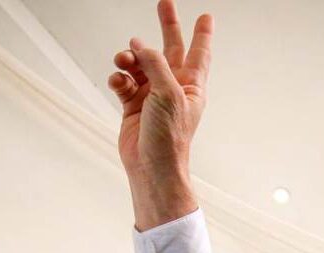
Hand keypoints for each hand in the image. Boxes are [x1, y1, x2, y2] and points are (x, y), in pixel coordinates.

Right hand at [108, 0, 212, 229]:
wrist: (152, 166)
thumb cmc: (169, 137)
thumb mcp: (168, 94)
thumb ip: (155, 64)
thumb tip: (140, 45)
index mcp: (190, 86)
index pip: (199, 53)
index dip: (202, 34)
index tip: (206, 17)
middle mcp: (172, 88)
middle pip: (169, 50)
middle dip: (167, 27)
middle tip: (164, 3)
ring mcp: (152, 96)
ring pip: (139, 64)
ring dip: (129, 58)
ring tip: (123, 61)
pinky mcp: (133, 105)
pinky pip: (123, 82)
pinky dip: (118, 78)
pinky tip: (117, 81)